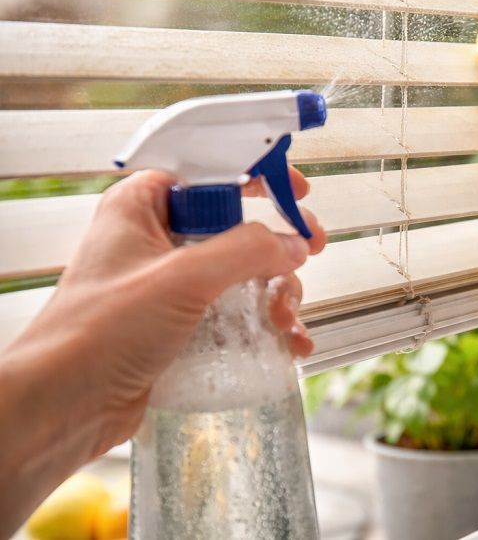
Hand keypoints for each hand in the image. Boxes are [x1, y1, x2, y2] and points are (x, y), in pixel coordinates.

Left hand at [7, 169, 323, 460]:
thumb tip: (294, 243)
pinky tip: (289, 345)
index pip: (210, 171)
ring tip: (286, 322)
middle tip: (310, 253)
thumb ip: (246, 250)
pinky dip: (267, 326)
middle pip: (237, 227)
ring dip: (277, 294)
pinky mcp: (182, 326)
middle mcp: (157, 240)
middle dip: (277, 249)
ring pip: (244, 274)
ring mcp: (170, 286)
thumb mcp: (182, 279)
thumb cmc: (100, 332)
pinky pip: (237, 314)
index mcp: (142, 207)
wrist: (64, 408)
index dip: (257, 177)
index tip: (297, 193)